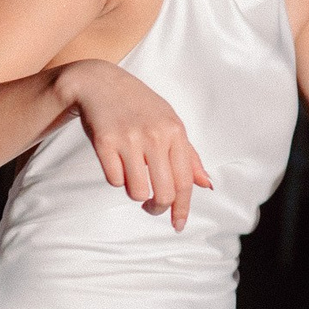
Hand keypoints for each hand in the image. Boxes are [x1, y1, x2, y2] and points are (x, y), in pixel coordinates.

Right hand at [55, 59, 214, 229]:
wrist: (100, 83)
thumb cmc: (140, 106)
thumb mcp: (171, 123)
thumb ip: (189, 156)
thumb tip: (207, 185)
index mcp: (175, 132)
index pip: (185, 181)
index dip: (182, 207)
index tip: (178, 225)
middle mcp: (155, 136)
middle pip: (163, 192)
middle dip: (157, 208)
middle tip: (151, 206)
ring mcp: (129, 139)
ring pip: (136, 191)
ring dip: (135, 192)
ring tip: (133, 175)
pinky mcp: (104, 142)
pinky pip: (114, 180)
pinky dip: (117, 178)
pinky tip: (117, 161)